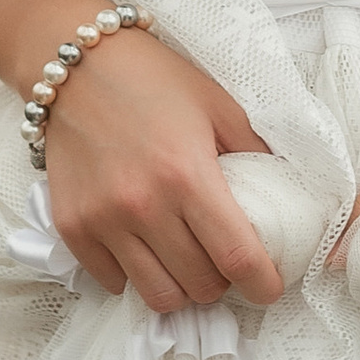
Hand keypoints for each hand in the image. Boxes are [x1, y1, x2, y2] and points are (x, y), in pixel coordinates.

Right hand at [37, 24, 281, 315]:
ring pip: (158, 296)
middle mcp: (145, 205)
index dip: (263, 284)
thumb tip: (287, 194)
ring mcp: (104, 220)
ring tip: (186, 260)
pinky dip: (134, 276)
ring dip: (182, 286)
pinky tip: (144, 249)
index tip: (270, 287)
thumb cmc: (153, 79)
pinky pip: (112, 281)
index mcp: (189, 174)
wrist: (76, 64)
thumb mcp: (218, 105)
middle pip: (201, 285)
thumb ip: (255, 152)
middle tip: (223, 258)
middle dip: (223, 281)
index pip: (237, 258)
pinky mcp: (72, 226)